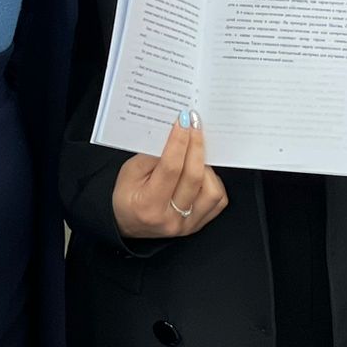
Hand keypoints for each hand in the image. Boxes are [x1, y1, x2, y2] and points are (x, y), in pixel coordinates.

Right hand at [112, 112, 228, 239]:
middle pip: (194, 177)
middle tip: (195, 126)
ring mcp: (187, 224)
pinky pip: (218, 200)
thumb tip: (176, 134)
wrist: (128, 224)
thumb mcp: (130, 172)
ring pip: (212, 190)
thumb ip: (152, 155)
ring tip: (195, 155)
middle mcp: (171, 219)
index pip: (171, 168)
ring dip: (206, 167)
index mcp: (149, 206)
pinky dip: (213, 182)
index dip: (179, 142)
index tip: (184, 121)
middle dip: (196, 145)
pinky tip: (202, 172)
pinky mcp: (198, 224)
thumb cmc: (128, 196)